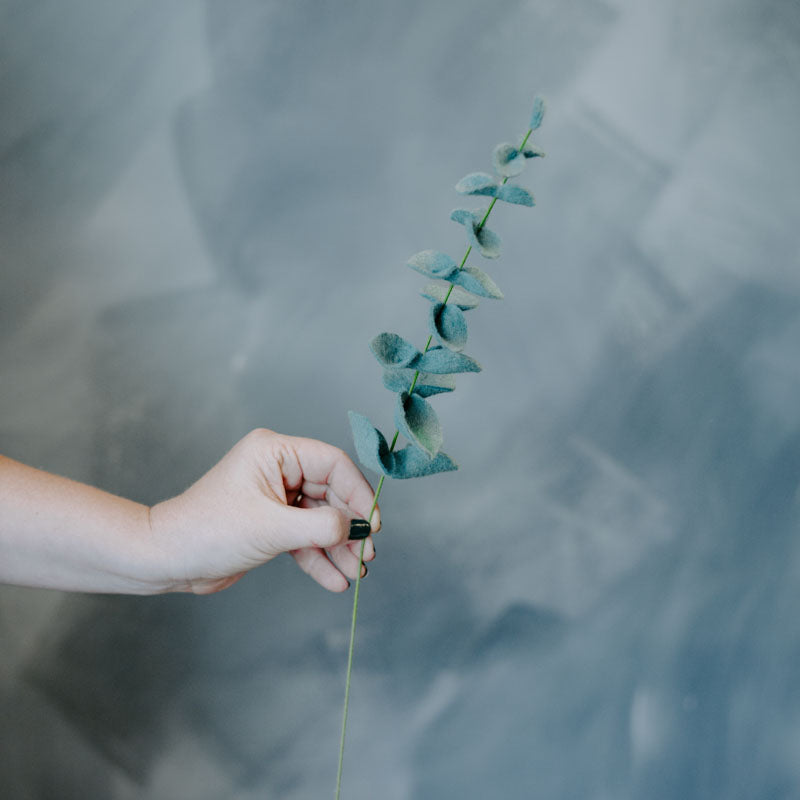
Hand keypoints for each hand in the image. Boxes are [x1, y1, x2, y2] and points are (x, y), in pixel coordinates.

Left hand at [148, 429, 379, 593]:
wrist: (167, 560)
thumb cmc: (209, 531)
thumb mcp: (271, 527)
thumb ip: (322, 526)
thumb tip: (359, 528)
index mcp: (275, 451)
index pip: (333, 464)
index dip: (358, 493)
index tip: (373, 524)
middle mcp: (278, 469)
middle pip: (332, 495)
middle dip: (350, 528)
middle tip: (367, 557)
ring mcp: (275, 497)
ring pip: (321, 520)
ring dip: (338, 548)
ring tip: (356, 574)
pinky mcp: (271, 524)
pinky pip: (305, 538)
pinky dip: (319, 558)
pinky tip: (335, 580)